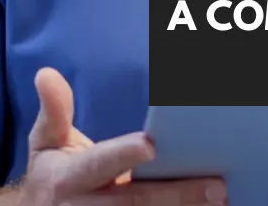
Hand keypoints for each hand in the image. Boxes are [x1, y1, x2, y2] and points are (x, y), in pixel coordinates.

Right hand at [19, 67, 227, 205]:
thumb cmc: (53, 176)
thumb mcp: (45, 144)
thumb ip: (55, 111)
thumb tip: (46, 73)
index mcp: (69, 179)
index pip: (100, 164)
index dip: (124, 155)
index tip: (151, 145)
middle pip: (134, 202)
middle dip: (175, 195)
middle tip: (215, 185)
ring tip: (222, 200)